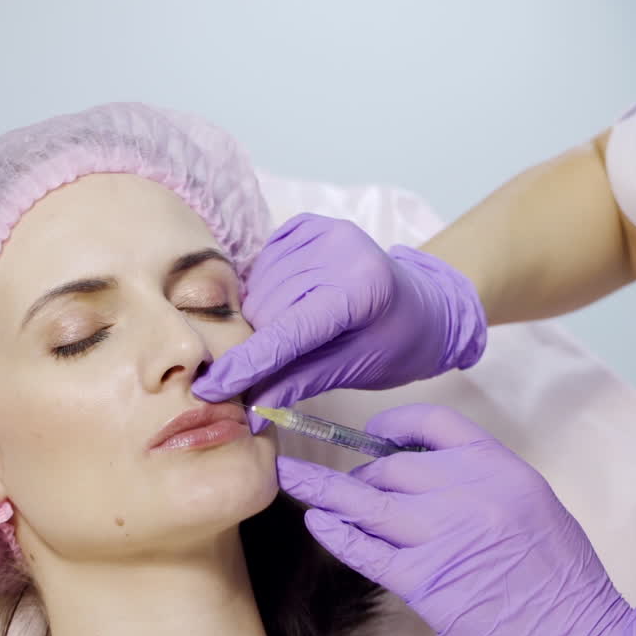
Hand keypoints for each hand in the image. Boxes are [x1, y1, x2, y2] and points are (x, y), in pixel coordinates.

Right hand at [191, 214, 486, 420]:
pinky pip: (263, 264)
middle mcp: (340, 248)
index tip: (210, 388)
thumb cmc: (398, 343)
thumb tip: (249, 411)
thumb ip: (300, 382)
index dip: (247, 362)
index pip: (289, 330)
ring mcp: (323, 230)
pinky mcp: (307, 225)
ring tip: (284, 338)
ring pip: (259, 288)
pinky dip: (264, 291)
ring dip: (259, 320)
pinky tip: (287, 305)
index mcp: (361, 287)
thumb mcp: (356, 369)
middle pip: (268, 308)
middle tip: (259, 375)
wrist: (425, 304)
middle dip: (256, 346)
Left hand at [276, 404, 635, 635]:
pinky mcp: (427, 583)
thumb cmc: (563, 576)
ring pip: (368, 502)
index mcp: (497, 465)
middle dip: (361, 474)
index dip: (393, 426)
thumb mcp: (532, 502)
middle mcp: (467, 490)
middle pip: (391, 467)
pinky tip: (320, 525)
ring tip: (290, 479)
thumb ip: (482, 480)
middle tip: (344, 484)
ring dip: (324, 491)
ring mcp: (444, 536)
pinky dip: (339, 535)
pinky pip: (368, 550)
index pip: (433, 424)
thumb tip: (428, 475)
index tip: (372, 435)